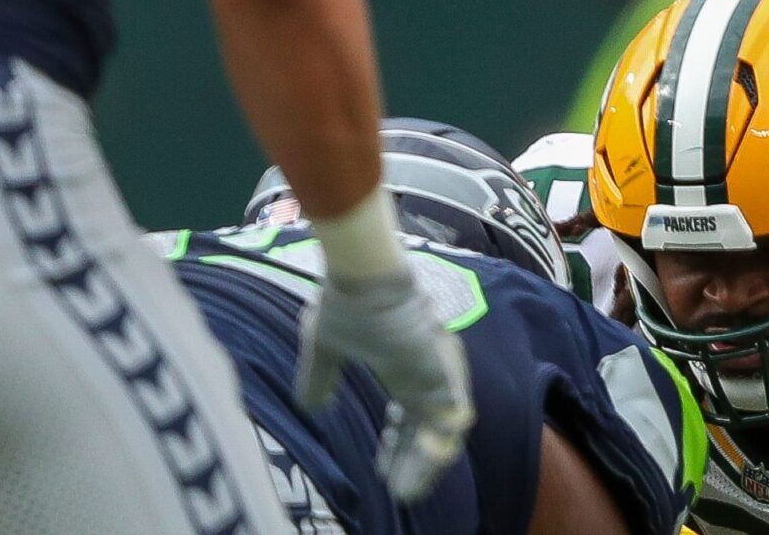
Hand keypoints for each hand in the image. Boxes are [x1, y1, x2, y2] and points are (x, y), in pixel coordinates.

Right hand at [299, 264, 475, 500]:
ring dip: (429, 462)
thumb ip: (320, 378)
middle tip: (399, 492)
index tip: (385, 475)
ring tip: (407, 486)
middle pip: (428, 432)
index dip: (398, 450)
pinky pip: (458, 415)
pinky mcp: (444, 371)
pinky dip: (444, 441)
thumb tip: (310, 406)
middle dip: (413, 465)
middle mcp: (424, 376)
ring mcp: (438, 373)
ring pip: (447, 431)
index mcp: (401, 371)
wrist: (362, 277)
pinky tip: (424, 456)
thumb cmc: (346, 303)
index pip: (408, 420)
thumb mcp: (325, 348)